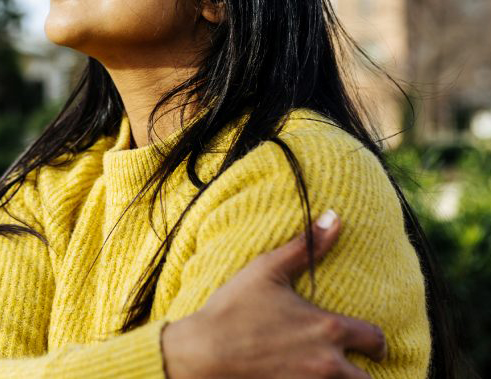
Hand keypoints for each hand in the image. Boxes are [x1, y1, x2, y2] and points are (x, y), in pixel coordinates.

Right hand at [161, 211, 386, 377]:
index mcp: (327, 328)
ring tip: (333, 377)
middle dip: (364, 373)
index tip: (372, 346)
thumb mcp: (268, 269)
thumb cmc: (234, 308)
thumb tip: (335, 217)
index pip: (374, 339)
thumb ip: (306, 245)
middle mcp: (326, 364)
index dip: (377, 343)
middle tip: (355, 368)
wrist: (203, 353)